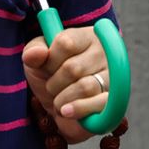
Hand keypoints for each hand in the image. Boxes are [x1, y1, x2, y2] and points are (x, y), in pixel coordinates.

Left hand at [20, 26, 109, 144]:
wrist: (58, 108)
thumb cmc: (50, 77)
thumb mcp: (36, 60)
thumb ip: (33, 52)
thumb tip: (36, 54)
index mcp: (87, 37)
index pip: (65, 42)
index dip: (49, 59)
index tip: (47, 67)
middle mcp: (105, 54)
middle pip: (72, 68)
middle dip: (54, 82)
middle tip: (53, 86)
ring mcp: (113, 77)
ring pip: (85, 87)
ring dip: (63, 98)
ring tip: (60, 100)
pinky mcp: (115, 101)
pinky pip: (100, 104)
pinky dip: (79, 109)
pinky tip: (67, 111)